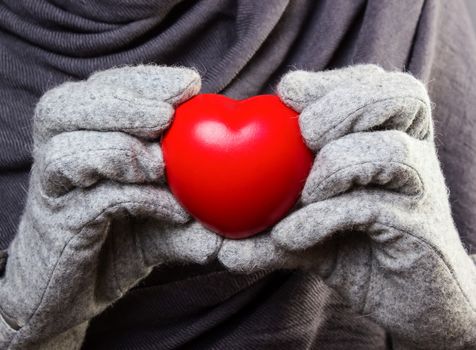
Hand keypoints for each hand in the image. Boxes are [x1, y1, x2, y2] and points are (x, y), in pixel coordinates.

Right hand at [0, 66, 220, 348]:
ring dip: (121, 149)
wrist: (73, 294)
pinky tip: (172, 208)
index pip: (103, 87)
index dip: (144, 80)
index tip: (190, 84)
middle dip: (123, 103)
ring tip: (162, 164)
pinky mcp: (55, 227)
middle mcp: (56, 154)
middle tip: (167, 115)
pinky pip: (92, 200)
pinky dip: (136, 198)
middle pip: (65, 104)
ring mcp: (51, 190)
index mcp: (81, 135)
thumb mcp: (162, 215)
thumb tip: (241, 197)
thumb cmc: (120, 241)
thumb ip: (193, 201)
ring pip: (65, 148)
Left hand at [219, 65, 475, 348]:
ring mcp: (422, 188)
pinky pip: (370, 208)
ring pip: (390, 151)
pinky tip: (289, 236)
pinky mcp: (419, 229)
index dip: (329, 82)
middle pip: (396, 96)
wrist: (399, 295)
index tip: (287, 94)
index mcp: (392, 132)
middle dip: (340, 108)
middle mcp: (416, 150)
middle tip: (304, 133)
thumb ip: (267, 211)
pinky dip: (323, 217)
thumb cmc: (348, 242)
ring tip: (303, 193)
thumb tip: (211, 227)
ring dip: (334, 166)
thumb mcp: (306, 217)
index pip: (371, 82)